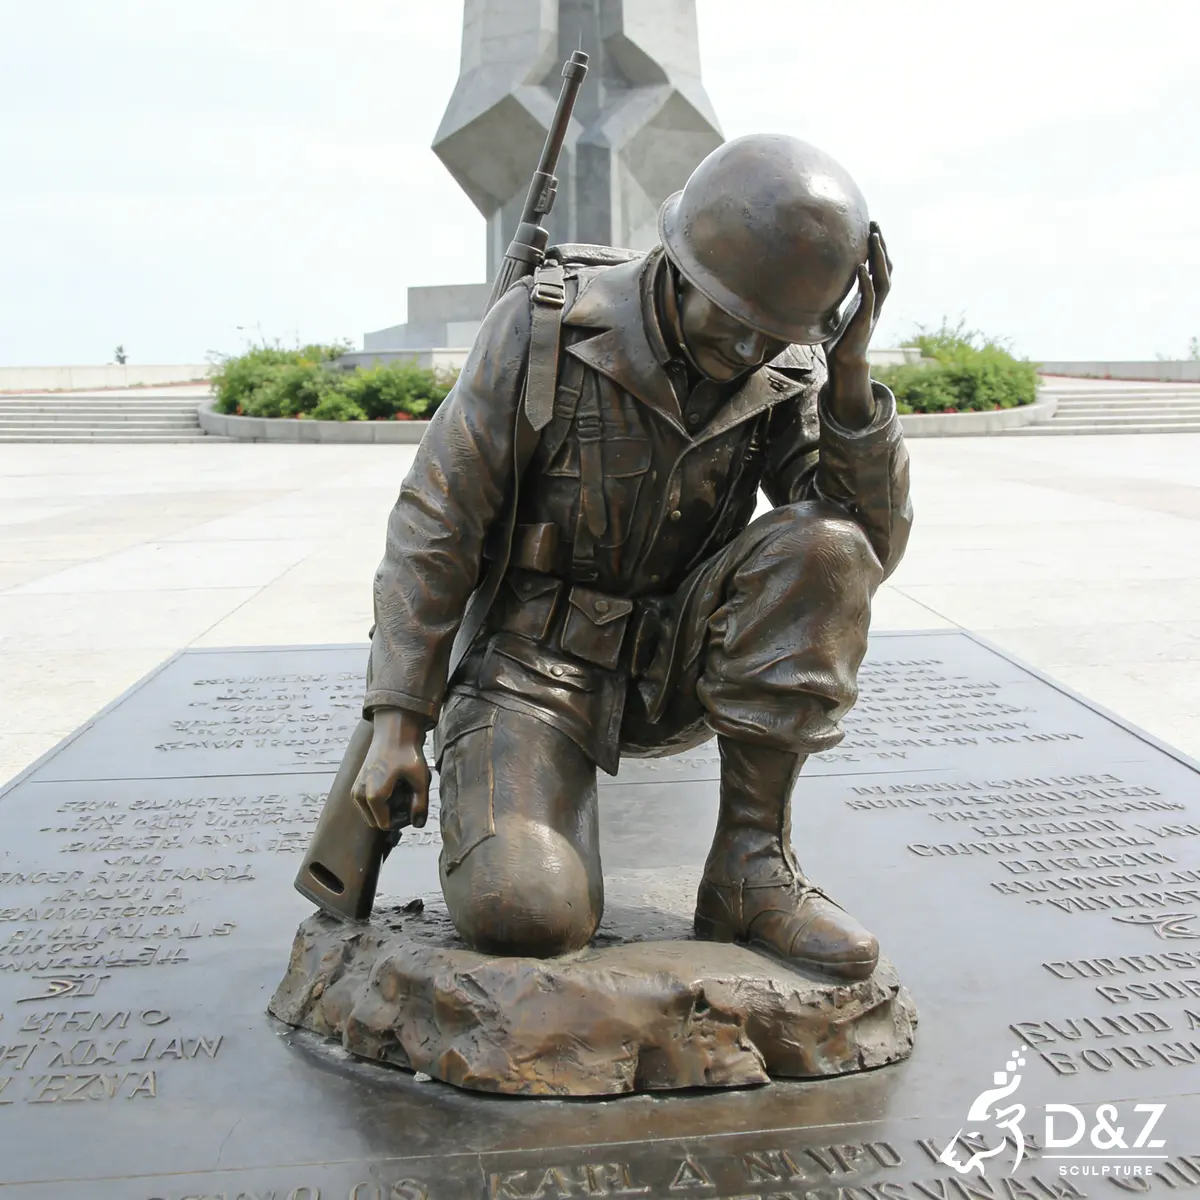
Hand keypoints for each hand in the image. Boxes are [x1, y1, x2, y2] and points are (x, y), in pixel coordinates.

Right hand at [352, 708, 430, 831]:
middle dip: (393, 815)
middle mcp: (359, 795)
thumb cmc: (407, 753)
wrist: (394, 731)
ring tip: (402, 789)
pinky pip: (368, 804)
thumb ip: (420, 805)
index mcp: (373, 796)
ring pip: (372, 813)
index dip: (402, 819)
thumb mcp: (420, 780)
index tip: (413, 803)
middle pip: (377, 821)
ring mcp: (355, 790)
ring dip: (387, 808)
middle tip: (408, 797)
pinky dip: (381, 800)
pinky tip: (394, 785)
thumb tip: (418, 824)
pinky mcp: (356, 784)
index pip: (386, 824)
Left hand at [825, 222, 893, 427]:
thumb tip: (814, 279)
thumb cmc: (837, 338)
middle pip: (884, 268)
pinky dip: (866, 283)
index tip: (870, 228)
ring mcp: (871, 310)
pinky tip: (861, 269)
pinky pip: (868, 299)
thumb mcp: (833, 310)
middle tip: (875, 224)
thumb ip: (833, 295)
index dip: (876, 249)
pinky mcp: (864, 321)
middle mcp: (874, 301)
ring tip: (874, 238)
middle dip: (880, 246)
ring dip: (878, 259)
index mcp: (868, 297)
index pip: (877, 268)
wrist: (842, 362)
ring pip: (882, 280)